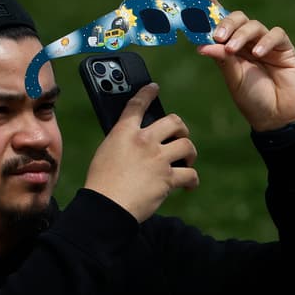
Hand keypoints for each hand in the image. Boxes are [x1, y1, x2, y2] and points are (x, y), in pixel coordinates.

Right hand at [83, 84, 198, 221]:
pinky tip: (189, 184)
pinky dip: (192, 180)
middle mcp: (144, 141)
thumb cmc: (102, 183)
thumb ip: (122, 143)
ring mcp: (158, 159)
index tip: (154, 87)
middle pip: (173, 122)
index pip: (136, 105)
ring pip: (186, 145)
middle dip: (180, 128)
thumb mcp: (105, 153)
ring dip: (190, 153)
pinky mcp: (168, 178)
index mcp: (123, 133)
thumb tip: (136, 143)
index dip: (146, 93)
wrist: (106, 206)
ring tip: (186, 160)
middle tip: (180, 136)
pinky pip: (190, 174)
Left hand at [194, 0, 294, 131]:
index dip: (212, 8)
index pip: (221, 23)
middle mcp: (248, 43)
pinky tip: (258, 53)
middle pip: (237, 19)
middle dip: (225, 23)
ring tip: (233, 49)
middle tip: (217, 36)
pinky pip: (276, 35)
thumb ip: (222, 59)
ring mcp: (267, 44)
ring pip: (254, 25)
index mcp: (232, 48)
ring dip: (241, 34)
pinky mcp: (284, 49)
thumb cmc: (253, 99)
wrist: (276, 118)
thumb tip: (202, 44)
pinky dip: (266, 40)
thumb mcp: (233, 79)